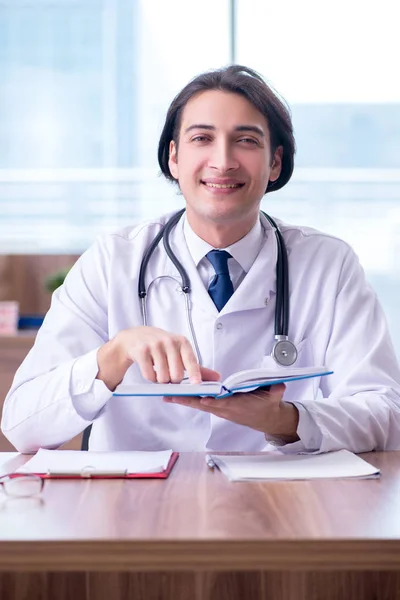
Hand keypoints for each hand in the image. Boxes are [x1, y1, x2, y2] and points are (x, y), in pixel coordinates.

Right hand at [97, 326, 219, 390]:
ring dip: (161, 380)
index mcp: (181, 342)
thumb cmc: (161, 347)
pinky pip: (149, 376)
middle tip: (169, 375)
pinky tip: (149, 369)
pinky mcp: (141, 351)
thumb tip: (217, 377)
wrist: (134, 337)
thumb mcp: (179, 352)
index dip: (194, 373)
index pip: (190, 360)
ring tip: (158, 371)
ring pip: (163, 377)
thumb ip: (196, 367)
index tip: (197, 384)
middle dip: (173, 381)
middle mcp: (169, 341)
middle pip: (176, 375)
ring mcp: (154, 345)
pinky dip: (150, 378)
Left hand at [163, 383, 299, 442]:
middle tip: (170, 396)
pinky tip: (177, 395)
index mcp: (238, 406)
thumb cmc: (268, 405)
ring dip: (184, 400)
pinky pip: (201, 404)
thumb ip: (275, 391)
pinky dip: (189, 400)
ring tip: (167, 395)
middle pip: (204, 405)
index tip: (202, 399)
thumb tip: (279, 386)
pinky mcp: (218, 409)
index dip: (213, 402)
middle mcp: (226, 409)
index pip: (223, 404)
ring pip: (200, 404)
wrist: (267, 419)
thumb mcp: (275, 397)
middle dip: (187, 401)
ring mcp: (221, 410)